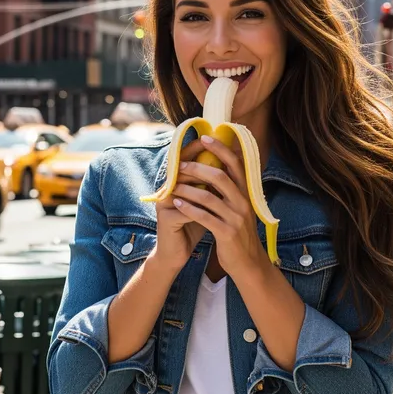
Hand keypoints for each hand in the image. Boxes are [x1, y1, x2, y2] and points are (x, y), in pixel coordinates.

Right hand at [151, 137, 209, 273]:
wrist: (176, 253)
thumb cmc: (192, 225)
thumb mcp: (204, 202)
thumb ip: (211, 185)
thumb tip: (228, 164)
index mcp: (175, 184)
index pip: (184, 160)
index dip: (197, 149)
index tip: (214, 140)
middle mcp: (166, 190)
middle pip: (182, 170)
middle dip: (202, 164)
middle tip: (220, 157)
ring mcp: (164, 204)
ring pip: (185, 189)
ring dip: (203, 186)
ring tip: (221, 182)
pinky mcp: (165, 219)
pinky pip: (186, 210)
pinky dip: (200, 208)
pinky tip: (213, 208)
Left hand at [171, 135, 268, 275]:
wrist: (248, 263)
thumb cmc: (238, 232)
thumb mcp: (239, 207)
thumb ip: (230, 189)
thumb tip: (216, 166)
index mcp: (246, 192)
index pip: (235, 164)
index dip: (221, 149)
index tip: (205, 138)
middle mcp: (243, 202)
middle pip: (220, 177)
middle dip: (197, 168)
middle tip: (180, 165)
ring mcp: (236, 217)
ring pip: (209, 197)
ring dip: (188, 189)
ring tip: (172, 186)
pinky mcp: (227, 232)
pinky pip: (205, 217)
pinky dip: (189, 209)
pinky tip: (178, 204)